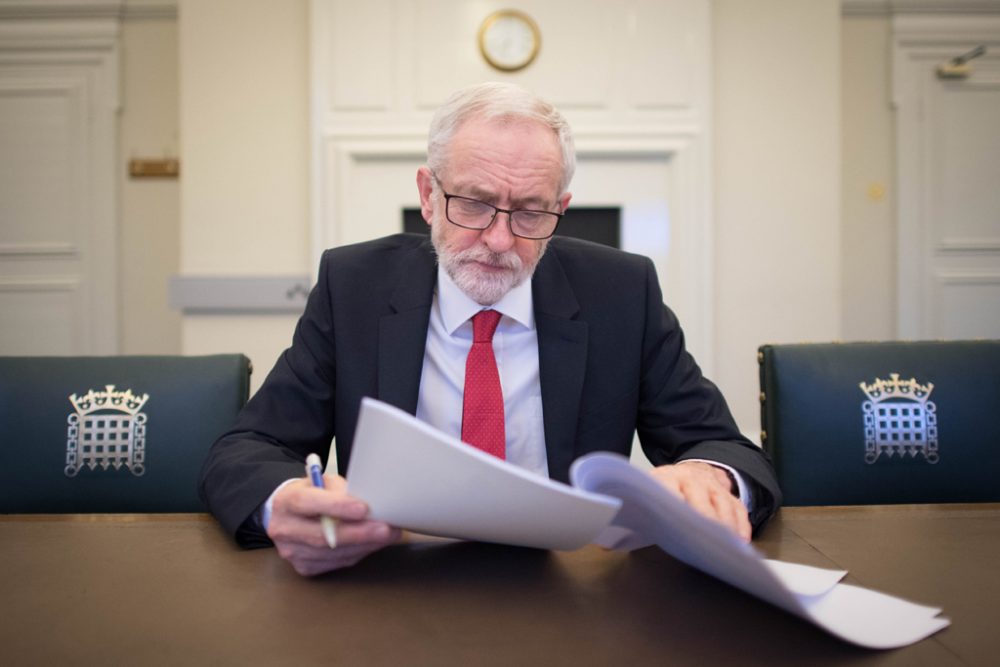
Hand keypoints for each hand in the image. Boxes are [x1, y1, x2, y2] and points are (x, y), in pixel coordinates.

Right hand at [267, 473, 400, 575]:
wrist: (288, 516)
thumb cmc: (310, 494)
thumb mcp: (321, 482)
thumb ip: (340, 489)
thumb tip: (369, 502)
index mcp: (286, 501)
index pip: (308, 503)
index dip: (336, 506)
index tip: (363, 508)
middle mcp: (284, 529)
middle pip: (322, 535)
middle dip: (359, 533)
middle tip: (386, 528)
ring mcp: (292, 552)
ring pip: (333, 553)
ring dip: (364, 545)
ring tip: (388, 536)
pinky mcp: (304, 567)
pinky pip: (336, 563)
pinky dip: (359, 553)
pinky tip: (373, 544)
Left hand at [648, 462, 751, 541]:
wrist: (688, 473)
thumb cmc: (663, 494)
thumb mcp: (648, 498)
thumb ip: (638, 516)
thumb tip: (614, 539)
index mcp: (666, 479)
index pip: (670, 491)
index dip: (674, 508)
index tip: (676, 527)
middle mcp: (691, 480)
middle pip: (700, 498)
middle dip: (704, 520)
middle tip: (706, 541)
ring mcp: (712, 486)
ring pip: (722, 505)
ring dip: (726, 527)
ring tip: (726, 547)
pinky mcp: (729, 496)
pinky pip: (738, 510)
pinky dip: (741, 527)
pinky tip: (740, 543)